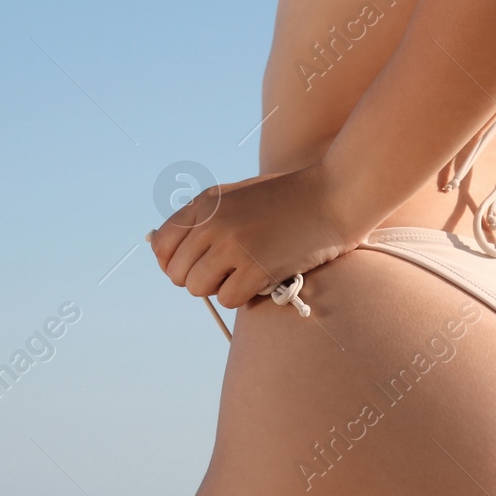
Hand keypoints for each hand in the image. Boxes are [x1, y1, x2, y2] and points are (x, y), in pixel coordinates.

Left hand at [148, 165, 364, 308]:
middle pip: (178, 273)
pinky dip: (242, 296)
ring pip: (198, 289)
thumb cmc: (289, 199)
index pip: (161, 245)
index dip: (173, 262)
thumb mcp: (237, 196)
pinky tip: (261, 279)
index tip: (194, 266)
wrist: (334, 196)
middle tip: (227, 271)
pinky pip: (227, 300)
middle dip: (199, 278)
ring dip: (220, 287)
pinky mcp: (255, 269)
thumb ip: (203, 218)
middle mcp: (212, 224)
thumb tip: (166, 252)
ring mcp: (232, 246)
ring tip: (245, 273)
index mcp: (204, 204)